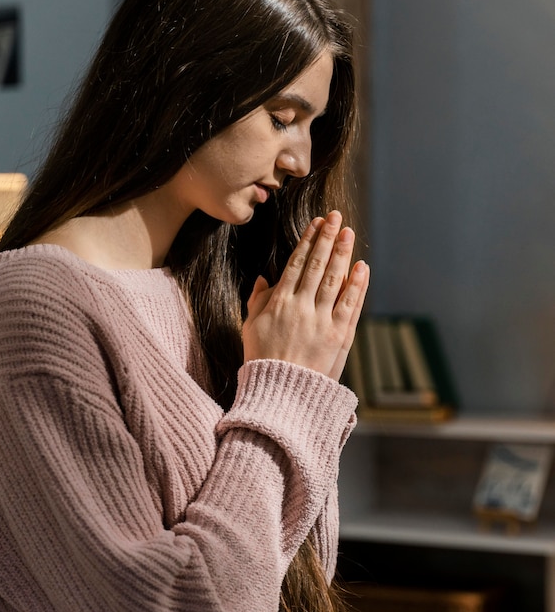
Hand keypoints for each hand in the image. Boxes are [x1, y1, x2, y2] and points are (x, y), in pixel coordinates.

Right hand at [243, 211, 368, 380]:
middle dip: (327, 237)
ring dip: (343, 253)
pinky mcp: (339, 336)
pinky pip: (351, 304)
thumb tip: (264, 278)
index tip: (316, 223)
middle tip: (336, 217)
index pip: (296, 263)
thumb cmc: (263, 361)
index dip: (308, 240)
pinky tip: (362, 267)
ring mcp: (322, 320)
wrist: (282, 395)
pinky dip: (357, 284)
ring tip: (348, 232)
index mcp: (279, 303)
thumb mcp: (250, 328)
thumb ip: (257, 301)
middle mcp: (302, 307)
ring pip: (335, 279)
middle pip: (318, 264)